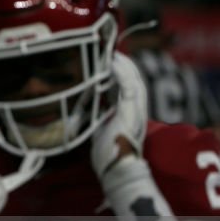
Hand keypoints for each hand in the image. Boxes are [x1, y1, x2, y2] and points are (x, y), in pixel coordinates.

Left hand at [91, 52, 147, 176]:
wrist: (116, 170)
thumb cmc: (108, 154)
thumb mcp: (99, 129)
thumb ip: (97, 116)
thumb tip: (83, 108)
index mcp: (128, 111)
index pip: (125, 85)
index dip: (117, 71)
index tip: (104, 60)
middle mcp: (135, 108)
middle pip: (132, 78)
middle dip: (121, 63)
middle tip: (106, 50)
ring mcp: (136, 109)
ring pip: (133, 79)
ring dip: (122, 64)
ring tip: (110, 52)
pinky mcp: (132, 112)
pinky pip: (129, 87)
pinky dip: (121, 73)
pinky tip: (112, 63)